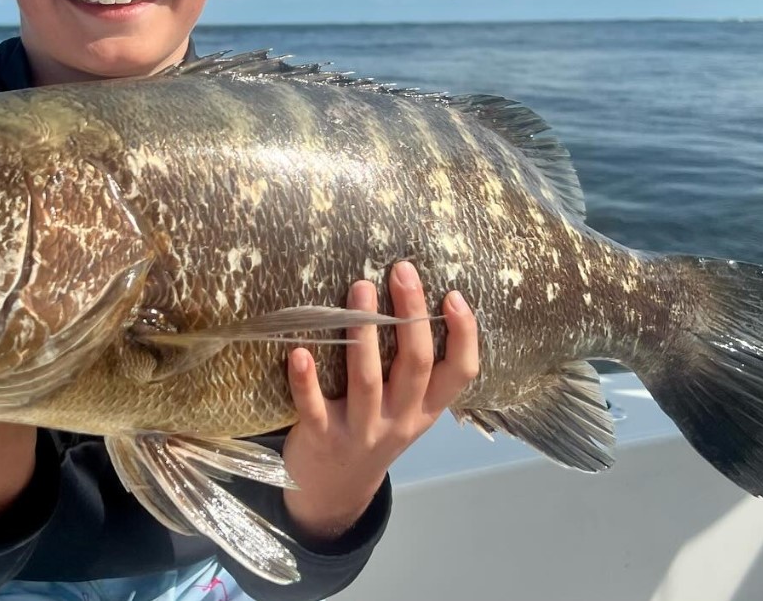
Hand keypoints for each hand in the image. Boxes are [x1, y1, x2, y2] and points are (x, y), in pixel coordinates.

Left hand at [280, 261, 478, 539]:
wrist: (332, 492)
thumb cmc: (371, 430)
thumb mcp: (405, 409)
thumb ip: (411, 369)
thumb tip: (409, 296)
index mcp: (426, 410)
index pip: (460, 374)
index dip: (464, 336)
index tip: (454, 295)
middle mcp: (400, 421)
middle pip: (414, 365)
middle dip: (411, 314)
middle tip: (401, 270)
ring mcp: (362, 431)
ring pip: (367, 380)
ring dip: (364, 333)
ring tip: (359, 288)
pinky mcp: (322, 438)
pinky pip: (313, 406)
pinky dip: (305, 380)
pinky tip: (299, 350)